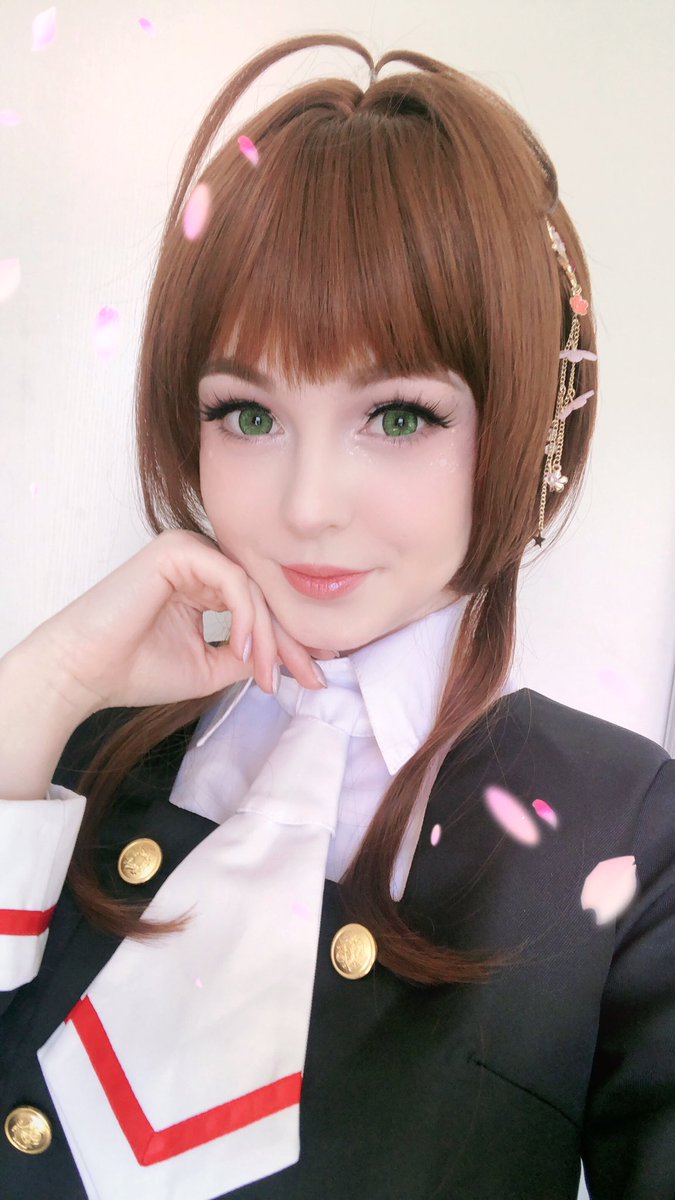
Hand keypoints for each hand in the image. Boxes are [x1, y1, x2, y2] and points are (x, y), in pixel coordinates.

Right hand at [21, 529, 332, 715]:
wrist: (83, 672)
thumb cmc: (134, 670)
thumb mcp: (210, 666)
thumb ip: (248, 655)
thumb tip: (289, 657)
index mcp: (204, 583)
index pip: (259, 607)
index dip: (289, 642)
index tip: (314, 674)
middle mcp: (199, 561)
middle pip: (263, 595)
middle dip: (290, 640)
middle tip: (312, 676)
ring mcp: (188, 550)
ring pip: (252, 589)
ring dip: (268, 636)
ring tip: (268, 674)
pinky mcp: (178, 549)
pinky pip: (232, 580)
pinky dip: (246, 617)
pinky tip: (244, 649)